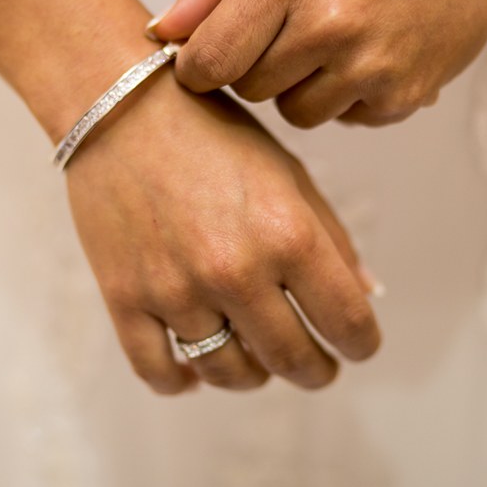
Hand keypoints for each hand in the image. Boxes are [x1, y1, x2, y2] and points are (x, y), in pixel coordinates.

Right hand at [65, 65, 379, 393]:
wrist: (119, 105)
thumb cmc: (212, 132)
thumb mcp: (287, 173)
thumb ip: (331, 237)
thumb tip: (367, 293)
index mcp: (289, 235)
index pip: (347, 322)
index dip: (362, 344)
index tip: (357, 346)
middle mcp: (236, 270)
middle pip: (292, 360)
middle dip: (316, 371)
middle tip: (317, 367)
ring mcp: (176, 290)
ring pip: (229, 373)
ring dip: (254, 376)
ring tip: (259, 363)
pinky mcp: (126, 298)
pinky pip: (158, 370)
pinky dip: (183, 381)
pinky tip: (196, 372)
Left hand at [150, 0, 486, 126]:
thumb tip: (161, 33)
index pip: (208, 60)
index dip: (200, 67)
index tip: (209, 60)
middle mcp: (327, 21)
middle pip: (250, 90)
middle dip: (260, 67)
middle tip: (294, 32)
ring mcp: (369, 64)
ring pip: (295, 114)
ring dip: (304, 88)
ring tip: (335, 44)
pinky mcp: (401, 97)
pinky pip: (345, 120)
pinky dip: (350, 97)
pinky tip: (372, 55)